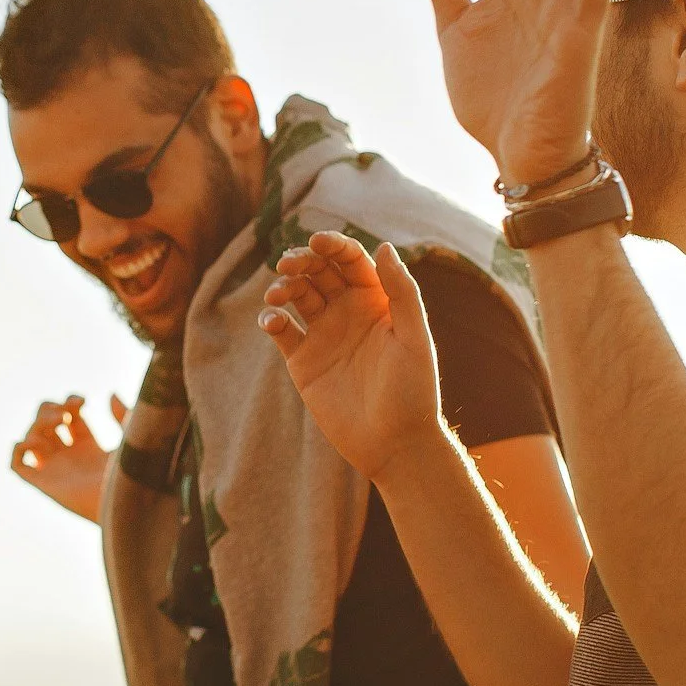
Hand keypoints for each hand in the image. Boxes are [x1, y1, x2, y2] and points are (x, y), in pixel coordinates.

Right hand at [10, 393, 125, 522]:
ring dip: (38, 424)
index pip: (69, 417)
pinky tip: (36, 441)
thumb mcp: (130, 439)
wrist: (124, 504)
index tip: (82, 402)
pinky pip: (18, 466)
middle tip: (65, 413)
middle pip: (45, 424)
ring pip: (31, 439)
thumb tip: (110, 394)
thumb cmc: (132, 476)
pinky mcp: (44, 484)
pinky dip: (18, 450)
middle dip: (49, 410)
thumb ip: (122, 415)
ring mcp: (55, 470)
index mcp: (88, 447)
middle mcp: (68, 457)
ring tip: (58, 422)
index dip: (70, 403)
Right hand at [260, 236, 443, 480]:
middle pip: (318, 271)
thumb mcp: (415, 338)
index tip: (317, 242)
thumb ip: (402, 292)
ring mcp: (324, 335)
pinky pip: (281, 330)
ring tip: (277, 293)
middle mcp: (348, 312)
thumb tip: (384, 246)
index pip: (351, 260)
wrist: (394, 444)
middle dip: (302, 260)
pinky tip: (272, 321)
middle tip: (288, 263)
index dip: (333, 245)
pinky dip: (271, 319)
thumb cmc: (413, 391)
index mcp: (377, 300)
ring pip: (296, 295)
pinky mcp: (302, 360)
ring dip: (283, 286)